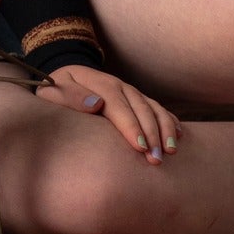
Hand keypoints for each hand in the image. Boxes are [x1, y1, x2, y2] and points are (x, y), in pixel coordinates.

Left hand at [37, 64, 181, 164]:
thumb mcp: (54, 91)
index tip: (140, 146)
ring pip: (153, 108)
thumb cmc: (59, 90)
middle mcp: (120, 86)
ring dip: (164, 128)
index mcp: (99, 84)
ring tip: (171, 151)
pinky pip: (158, 108)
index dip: (130, 125)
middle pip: (140, 108)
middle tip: (156, 159)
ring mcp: (131, 92)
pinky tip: (179, 135)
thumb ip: (71, 97)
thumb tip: (95, 105)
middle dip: (151, 133)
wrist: (68, 74)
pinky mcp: (138, 99)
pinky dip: (170, 120)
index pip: (117, 104)